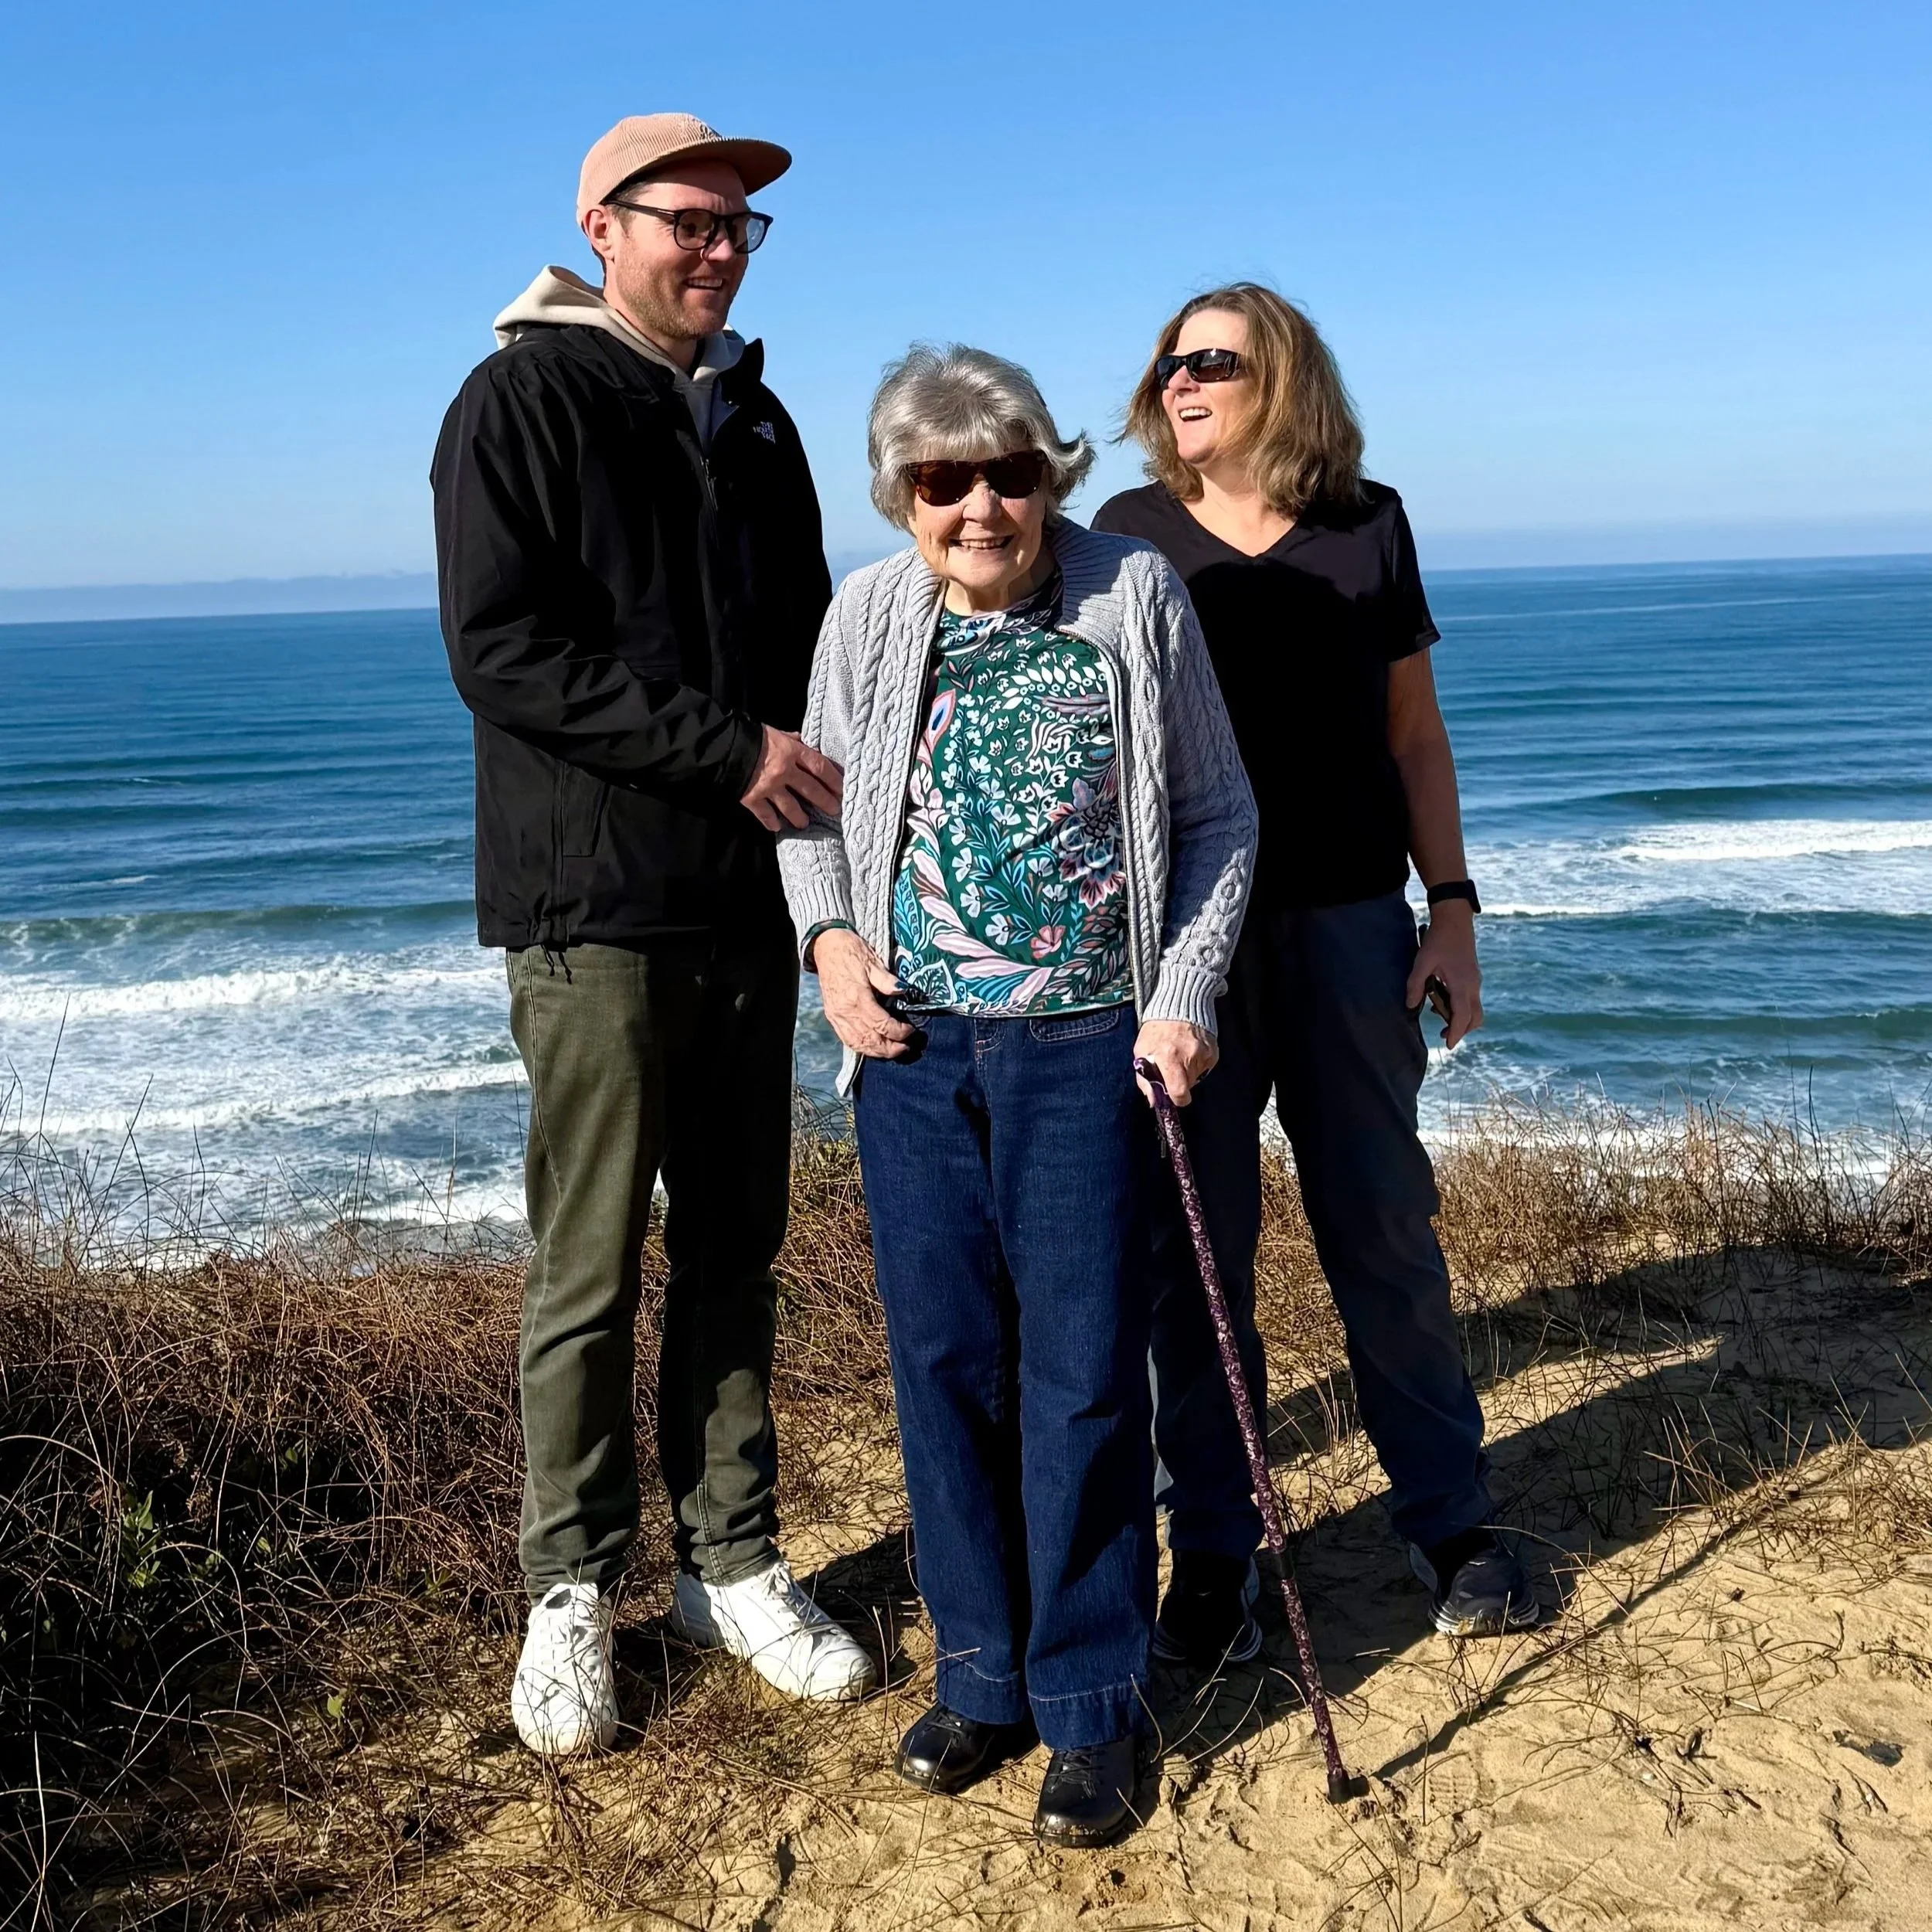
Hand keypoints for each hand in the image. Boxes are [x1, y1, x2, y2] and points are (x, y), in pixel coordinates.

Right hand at [740, 726, 842, 830]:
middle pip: (812, 789)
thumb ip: (789, 738)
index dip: (835, 779)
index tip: (843, 789)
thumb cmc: (750, 735)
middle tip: (834, 811)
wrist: (722, 746)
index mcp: (792, 751)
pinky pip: (765, 814)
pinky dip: (771, 822)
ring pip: (791, 807)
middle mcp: (785, 771)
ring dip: (800, 817)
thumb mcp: (774, 732)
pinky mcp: (753, 798)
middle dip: (825, 801)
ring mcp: (769, 787)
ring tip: (805, 823)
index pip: (821, 767)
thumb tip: (801, 738)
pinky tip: (777, 828)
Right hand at [813, 928, 917, 1060]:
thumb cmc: (851, 951)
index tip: (911, 1030)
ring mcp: (836, 1015)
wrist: (826, 946)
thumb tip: (902, 991)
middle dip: (890, 1048)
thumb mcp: (872, 961)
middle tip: (906, 1048)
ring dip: (877, 1052)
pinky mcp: (832, 1016)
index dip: (898, 1032)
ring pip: (858, 1043)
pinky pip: (847, 1039)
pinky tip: (873, 1048)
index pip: (881, 1024)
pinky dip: (861, 1048)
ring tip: (893, 1052)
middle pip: (870, 1039)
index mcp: (857, 997)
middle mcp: (845, 1011)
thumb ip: (886, 980)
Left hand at [1132, 1020, 1217, 1106]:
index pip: (1179, 1092)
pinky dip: (1197, 1063)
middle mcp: (1190, 1056)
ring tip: (1179, 1054)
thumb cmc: (1157, 1028)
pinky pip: (1205, 1067)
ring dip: (1187, 1071)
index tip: (1172, 1096)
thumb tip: (1152, 1101)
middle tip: (1170, 1067)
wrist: (1179, 1004)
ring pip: (1197, 1077)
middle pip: (1188, 1086)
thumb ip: (1145, 1079)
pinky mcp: (1213, 1051)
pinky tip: (1189, 1050)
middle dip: (1179, 1081)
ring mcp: (1204, 1053)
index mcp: (1169, 1058)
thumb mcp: (1141, 1051)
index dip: (1177, 1099)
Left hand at [1406, 899, 1483, 1047]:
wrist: (1455, 919)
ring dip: (1460, 1017)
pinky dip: (1460, 1005)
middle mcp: (1473, 985)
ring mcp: (1475, 980)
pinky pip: (1471, 998)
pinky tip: (1442, 997)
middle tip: (1444, 1034)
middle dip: (1462, 1030)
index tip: (1448, 1046)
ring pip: (1474, 1009)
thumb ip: (1415, 985)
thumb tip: (1410, 1006)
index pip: (1463, 1017)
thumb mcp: (1422, 962)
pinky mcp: (1473, 976)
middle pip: (1475, 1018)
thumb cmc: (1439, 940)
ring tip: (1438, 1011)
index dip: (1456, 1034)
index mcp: (1462, 985)